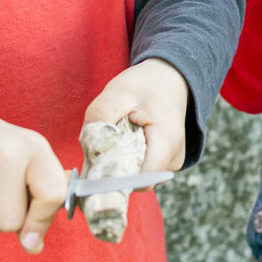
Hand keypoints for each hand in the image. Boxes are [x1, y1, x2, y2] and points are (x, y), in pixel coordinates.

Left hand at [83, 58, 189, 175]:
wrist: (168, 78)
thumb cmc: (145, 84)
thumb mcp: (118, 92)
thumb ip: (100, 116)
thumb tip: (87, 146)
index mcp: (167, 141)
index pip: (139, 180)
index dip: (114, 177)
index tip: (96, 162)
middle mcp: (174, 158)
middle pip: (136, 182)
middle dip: (115, 169)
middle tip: (105, 141)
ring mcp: (172, 163)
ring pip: (138, 179)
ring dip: (121, 163)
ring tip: (120, 136)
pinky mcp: (166, 163)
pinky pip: (141, 171)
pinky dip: (129, 160)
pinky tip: (128, 140)